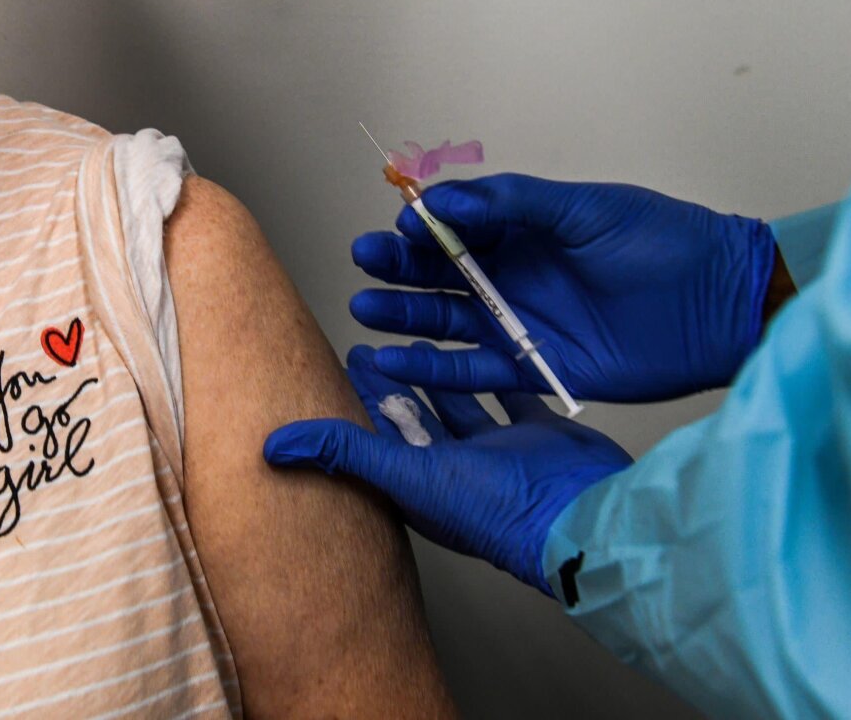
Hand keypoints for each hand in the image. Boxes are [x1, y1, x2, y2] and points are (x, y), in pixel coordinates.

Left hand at [265, 346, 630, 594]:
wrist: (578, 512)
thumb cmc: (495, 508)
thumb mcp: (408, 476)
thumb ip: (345, 454)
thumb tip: (271, 447)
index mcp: (422, 485)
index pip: (377, 436)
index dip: (357, 402)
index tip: (338, 365)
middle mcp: (457, 469)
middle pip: (414, 418)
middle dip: (390, 383)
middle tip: (365, 346)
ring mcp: (498, 451)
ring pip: (459, 404)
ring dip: (437, 375)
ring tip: (413, 338)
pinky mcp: (535, 432)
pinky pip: (509, 394)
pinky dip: (495, 372)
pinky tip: (481, 348)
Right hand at [353, 174, 778, 402]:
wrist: (720, 303)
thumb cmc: (663, 243)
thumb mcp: (585, 209)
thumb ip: (514, 204)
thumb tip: (443, 200)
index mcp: (523, 230)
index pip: (455, 224)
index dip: (424, 225)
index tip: (402, 224)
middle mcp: (512, 276)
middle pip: (438, 272)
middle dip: (398, 266)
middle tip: (366, 260)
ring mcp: (519, 322)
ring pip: (444, 319)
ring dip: (402, 313)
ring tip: (364, 307)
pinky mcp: (532, 367)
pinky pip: (470, 370)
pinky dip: (430, 367)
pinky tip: (394, 359)